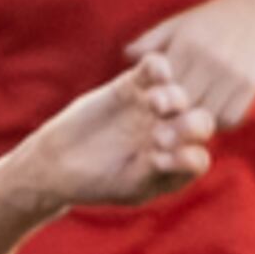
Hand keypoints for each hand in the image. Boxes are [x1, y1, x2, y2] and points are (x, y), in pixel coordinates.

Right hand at [15, 55, 216, 209]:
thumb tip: (191, 155)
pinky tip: (154, 71)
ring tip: (154, 104)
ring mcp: (152, 110)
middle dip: (189, 126)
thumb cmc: (93, 183)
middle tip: (160, 134)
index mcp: (174, 162)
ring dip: (174, 97)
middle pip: (198, 122)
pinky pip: (154, 69)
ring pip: (180, 95)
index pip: (197, 158)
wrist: (55, 163)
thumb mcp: (129, 187)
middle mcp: (170, 133)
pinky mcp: (132, 86)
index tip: (158, 160)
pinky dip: (158, 66)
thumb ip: (160, 173)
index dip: (187, 157)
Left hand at [122, 0, 254, 129]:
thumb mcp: (173, 26)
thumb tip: (127, 56)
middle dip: (174, 117)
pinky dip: (218, 122)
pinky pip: (230, 118)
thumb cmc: (203, 23)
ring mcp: (234, 74)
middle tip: (164, 124)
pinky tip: (210, 114)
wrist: (250, 12)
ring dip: (196, 124)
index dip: (156, 102)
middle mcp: (212, 60)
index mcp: (188, 46)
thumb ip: (149, 42)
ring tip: (187, 121)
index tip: (151, 108)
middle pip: (187, 104)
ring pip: (208, 116)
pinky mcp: (250, 85)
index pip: (166, 87)